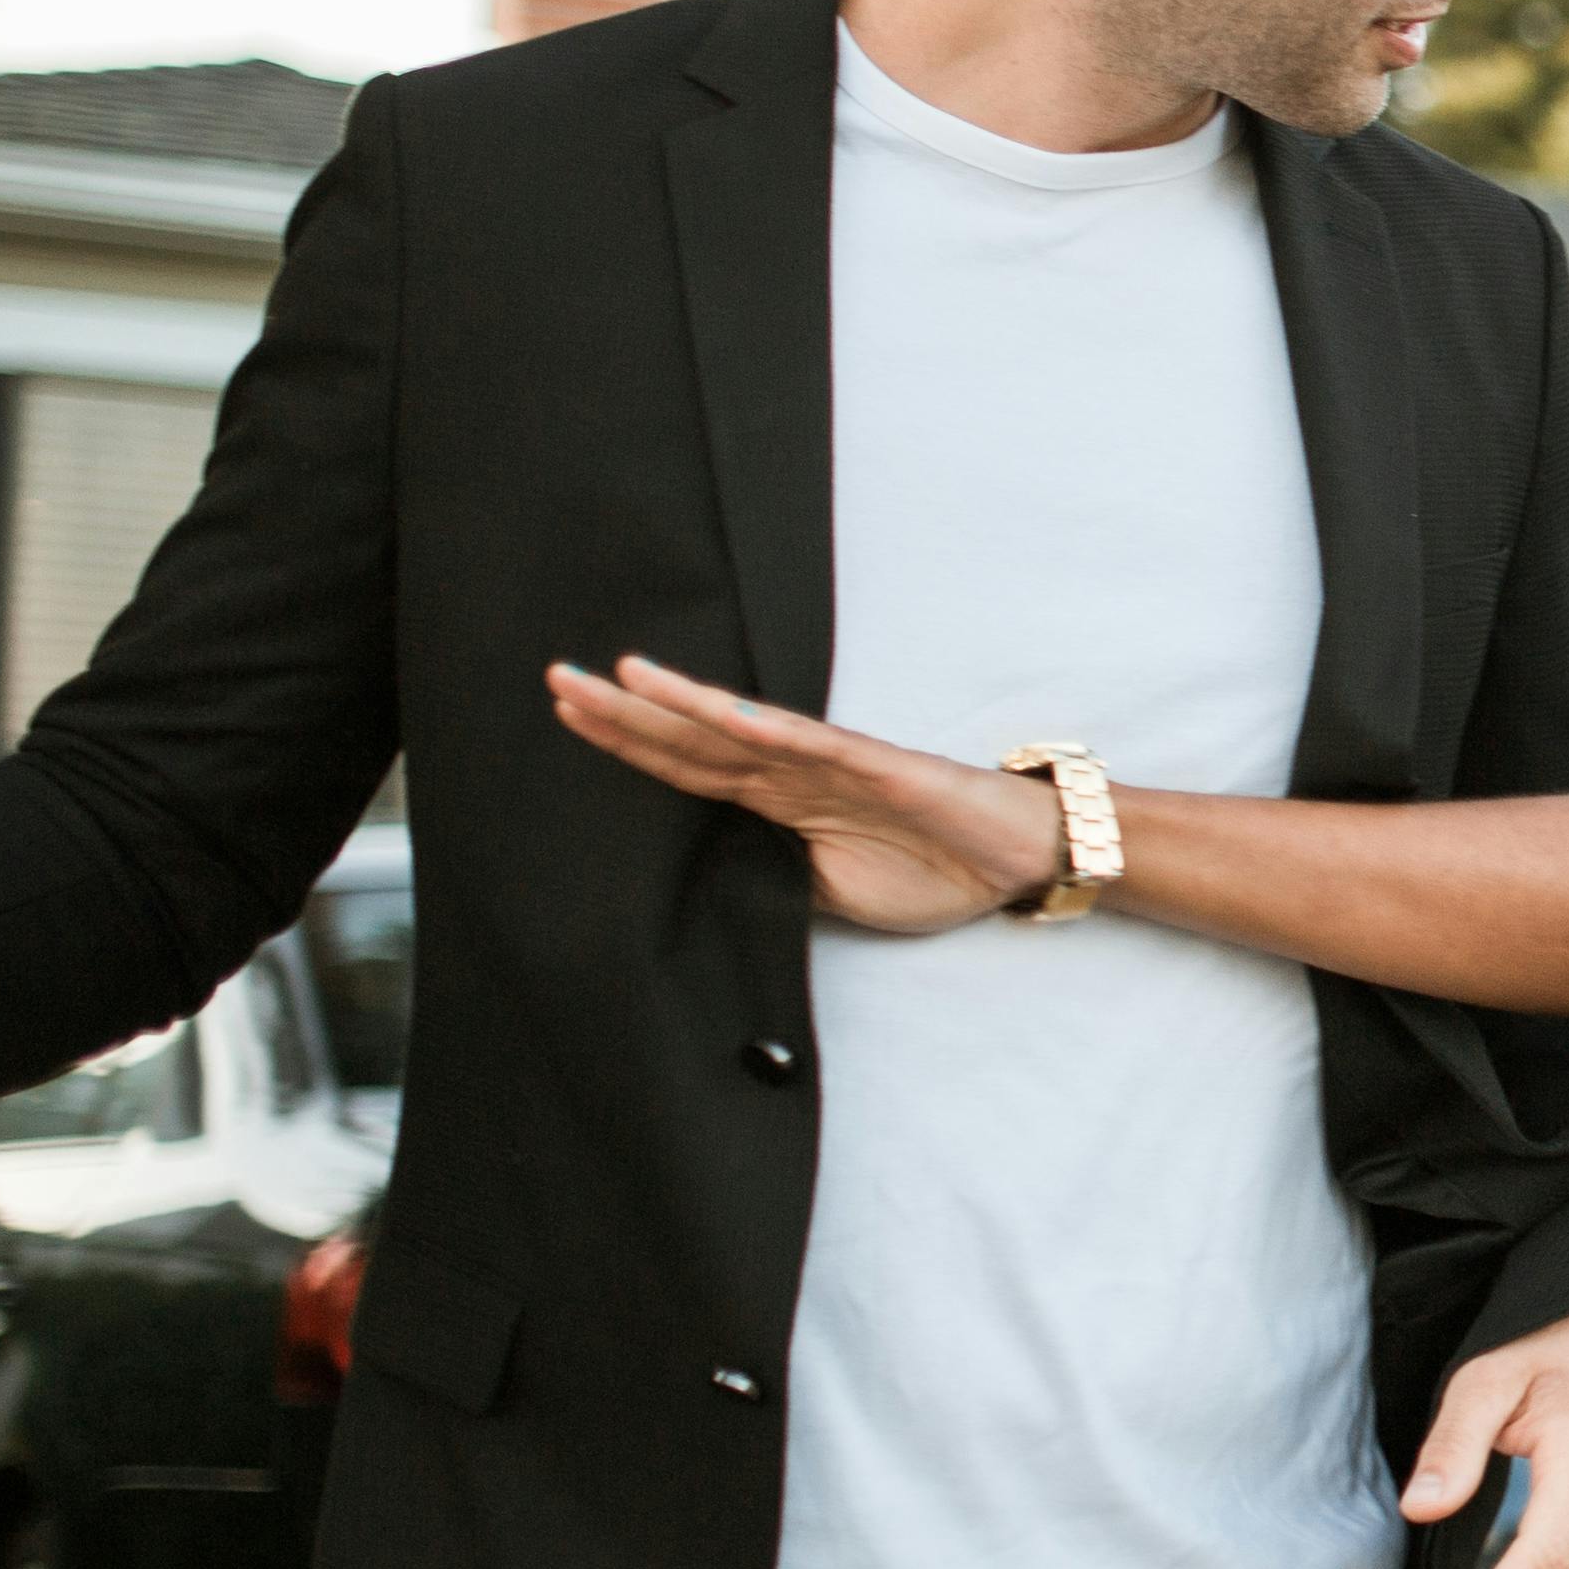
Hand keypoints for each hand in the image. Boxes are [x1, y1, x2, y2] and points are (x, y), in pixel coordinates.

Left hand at [547, 657, 1056, 933]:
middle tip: (555, 680)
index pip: (685, 767)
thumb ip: (774, 875)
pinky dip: (763, 728)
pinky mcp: (875, 765)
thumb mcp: (830, 893)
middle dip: (621, 712)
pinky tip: (716, 712)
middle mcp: (793, 772)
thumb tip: (712, 884)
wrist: (1014, 857)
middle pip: (690, 739)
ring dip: (678, 704)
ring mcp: (830, 764)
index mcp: (780, 800)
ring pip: (739, 730)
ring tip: (617, 675)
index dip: (627, 744)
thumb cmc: (933, 867)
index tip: (568, 718)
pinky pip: (810, 744)